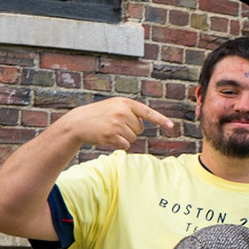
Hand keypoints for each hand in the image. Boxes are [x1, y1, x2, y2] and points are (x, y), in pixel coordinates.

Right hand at [54, 97, 174, 151]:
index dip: (160, 120)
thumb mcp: (114, 106)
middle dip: (130, 131)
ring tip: (110, 131)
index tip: (171, 126)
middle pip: (139, 129)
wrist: (78, 122)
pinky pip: (125, 145)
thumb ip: (130, 112)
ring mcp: (117, 123)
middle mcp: (123, 112)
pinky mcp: (111, 135)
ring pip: (133, 138)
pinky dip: (119, 145)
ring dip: (124, 138)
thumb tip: (143, 124)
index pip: (147, 112)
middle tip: (115, 126)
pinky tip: (108, 138)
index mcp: (126, 103)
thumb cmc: (98, 115)